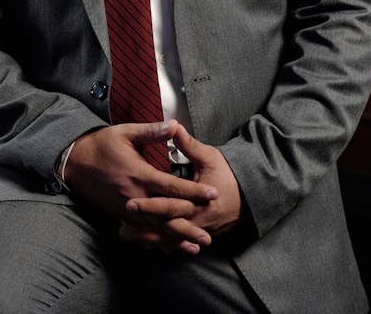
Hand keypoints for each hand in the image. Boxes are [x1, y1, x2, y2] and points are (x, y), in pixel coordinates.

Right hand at [62, 120, 217, 253]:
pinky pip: (142, 230)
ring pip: (156, 227)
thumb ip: (151, 132)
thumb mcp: (125, 132)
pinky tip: (169, 246)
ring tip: (194, 247)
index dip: (195, 191)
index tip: (213, 195)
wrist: (75, 162)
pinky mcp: (119, 214)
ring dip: (176, 238)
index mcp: (140, 174)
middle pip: (168, 215)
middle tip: (208, 236)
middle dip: (189, 226)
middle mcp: (136, 195)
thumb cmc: (101, 145)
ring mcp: (127, 208)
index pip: (173, 187)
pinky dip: (158, 239)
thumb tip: (175, 126)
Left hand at [119, 122, 241, 251]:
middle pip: (166, 227)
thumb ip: (189, 145)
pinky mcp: (197, 234)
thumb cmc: (228, 174)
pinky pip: (175, 242)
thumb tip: (173, 126)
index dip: (149, 206)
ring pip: (169, 239)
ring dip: (147, 238)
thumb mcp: (210, 157)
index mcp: (200, 201)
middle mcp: (198, 220)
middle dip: (143, 227)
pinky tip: (142, 243)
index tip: (130, 204)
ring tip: (124, 235)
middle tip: (121, 226)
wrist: (249, 197)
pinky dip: (159, 243)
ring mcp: (198, 230)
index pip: (170, 206)